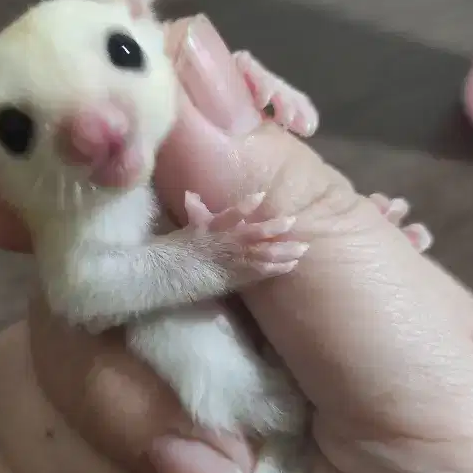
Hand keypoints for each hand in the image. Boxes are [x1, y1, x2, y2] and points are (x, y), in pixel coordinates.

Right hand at [182, 190, 307, 280]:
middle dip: (275, 227)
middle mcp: (225, 243)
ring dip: (284, 250)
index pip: (231, 213)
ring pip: (263, 254)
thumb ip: (194, 211)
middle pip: (255, 233)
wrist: (168, 277)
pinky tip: (292, 265)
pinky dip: (277, 269)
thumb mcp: (186, 229)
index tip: (261, 195)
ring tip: (303, 247)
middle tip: (293, 220)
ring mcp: (232, 261)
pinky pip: (260, 273)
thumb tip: (190, 195)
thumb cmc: (176, 252)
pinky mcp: (236, 278)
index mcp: (212, 228)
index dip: (246, 205)